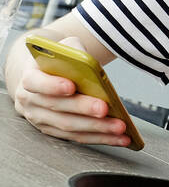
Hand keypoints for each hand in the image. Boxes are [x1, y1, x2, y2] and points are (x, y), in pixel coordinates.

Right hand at [14, 35, 130, 145]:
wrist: (46, 74)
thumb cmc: (59, 61)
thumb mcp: (64, 47)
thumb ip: (73, 50)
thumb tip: (87, 62)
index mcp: (30, 77)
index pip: (35, 82)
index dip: (52, 85)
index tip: (71, 86)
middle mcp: (30, 101)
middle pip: (58, 108)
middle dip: (83, 109)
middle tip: (105, 108)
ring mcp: (41, 119)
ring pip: (69, 127)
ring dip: (96, 129)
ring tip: (120, 127)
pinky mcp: (54, 132)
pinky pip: (78, 137)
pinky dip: (100, 138)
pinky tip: (119, 138)